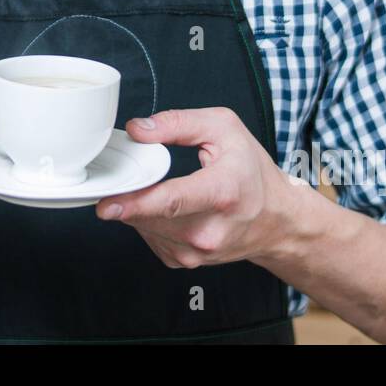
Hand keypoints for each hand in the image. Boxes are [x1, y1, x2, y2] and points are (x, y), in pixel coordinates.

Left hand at [94, 107, 300, 268]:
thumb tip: (138, 130)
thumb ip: (178, 123)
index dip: (136, 203)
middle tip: (129, 176)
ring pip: (144, 228)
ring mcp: (198, 252)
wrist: (279, 220)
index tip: (106, 205)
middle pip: (150, 215)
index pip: (173, 201)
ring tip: (163, 189)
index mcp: (222, 192)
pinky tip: (167, 209)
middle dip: (129, 195)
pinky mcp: (187, 262)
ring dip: (140, 207)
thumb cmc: (252, 171)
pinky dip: (149, 221)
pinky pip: (150, 238)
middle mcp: (210, 230)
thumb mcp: (224, 129)